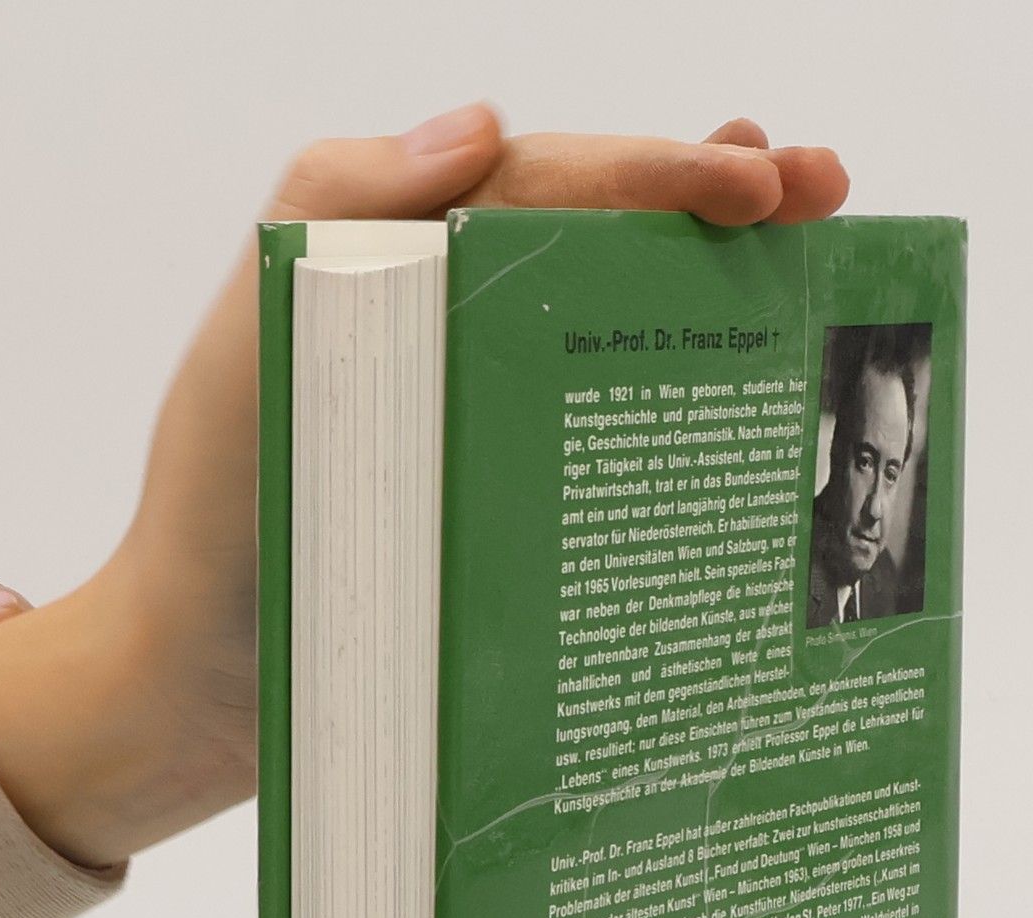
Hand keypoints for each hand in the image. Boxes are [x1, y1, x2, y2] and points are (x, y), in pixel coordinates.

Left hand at [0, 109, 848, 865]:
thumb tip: (484, 121)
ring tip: (819, 260)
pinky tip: (752, 406)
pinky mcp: (506, 496)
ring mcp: (488, 411)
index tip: (758, 179)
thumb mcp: (255, 340)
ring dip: (721, 287)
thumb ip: (342, 209)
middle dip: (719, 203)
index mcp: (405, 261)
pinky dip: (682, 407)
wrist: (203, 682)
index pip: (551, 184)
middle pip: (605, 237)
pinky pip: (602, 436)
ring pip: (619, 325)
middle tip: (829, 194)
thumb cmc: (217, 512)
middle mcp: (457, 322)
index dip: (659, 171)